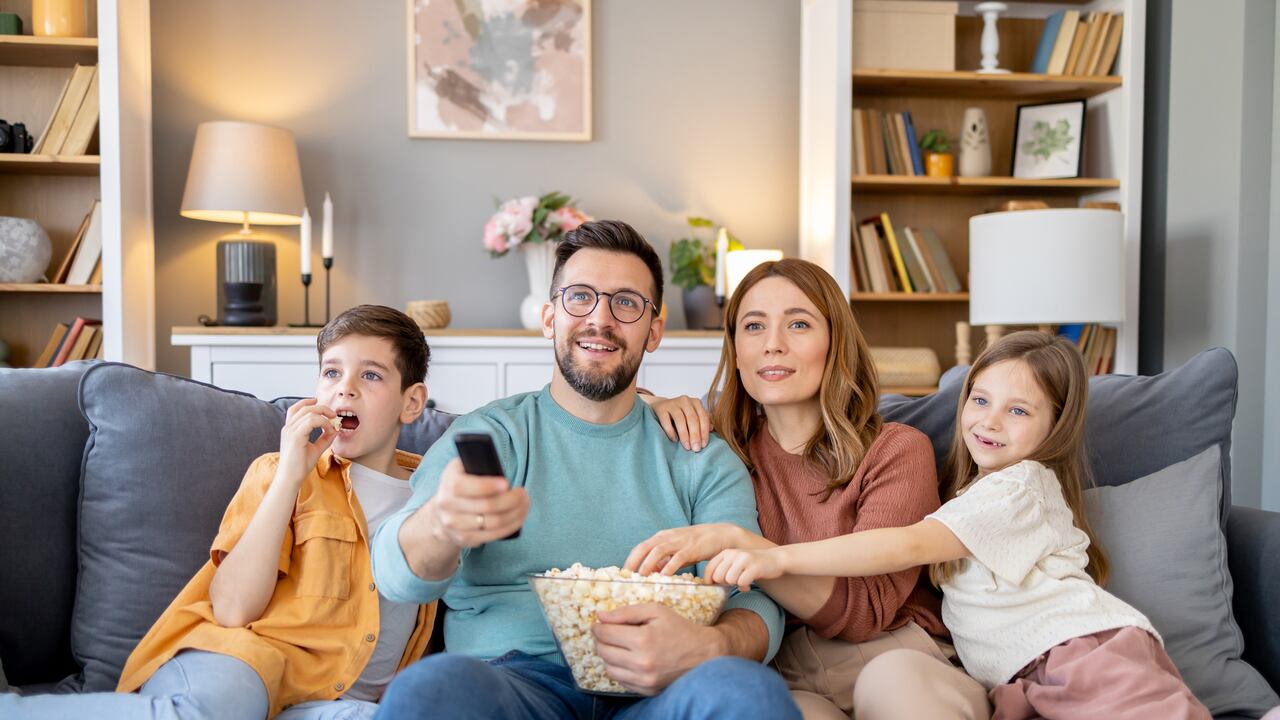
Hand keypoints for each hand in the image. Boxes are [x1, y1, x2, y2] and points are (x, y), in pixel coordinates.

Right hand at [277, 398, 337, 484]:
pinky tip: (330, 430)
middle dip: (321, 407)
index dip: (307, 402)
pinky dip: (324, 422)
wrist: (291, 478)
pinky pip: (312, 420)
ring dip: (325, 415)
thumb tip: (335, 429)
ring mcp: (290, 431)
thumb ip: (324, 438)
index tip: (320, 402)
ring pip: (309, 412)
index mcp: (289, 429)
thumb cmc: (300, 466)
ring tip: (333, 423)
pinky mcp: (295, 436)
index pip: (296, 409)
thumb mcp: (315, 448)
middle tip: (334, 414)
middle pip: (305, 407)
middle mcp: (288, 428)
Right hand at [426, 458, 527, 549]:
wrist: (443, 513)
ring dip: (515, 514)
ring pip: (493, 523)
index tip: (506, 483)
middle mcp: (447, 504)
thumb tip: (501, 474)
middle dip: (512, 500)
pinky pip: (493, 535)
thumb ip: (479, 466)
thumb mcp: (465, 469)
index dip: (488, 486)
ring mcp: (454, 524)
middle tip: (523, 494)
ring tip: (524, 505)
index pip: (465, 486)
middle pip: (486, 506)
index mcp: (449, 481)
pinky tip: (518, 518)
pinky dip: (510, 526)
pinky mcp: (464, 538)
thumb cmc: (463, 485)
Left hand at [592, 603, 721, 694]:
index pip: (606, 634)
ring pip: (609, 668)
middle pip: (604, 651)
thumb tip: (600, 616)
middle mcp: (641, 663)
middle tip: (603, 633)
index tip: (598, 623)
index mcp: (643, 639)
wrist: (704, 655)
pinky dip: (618, 669)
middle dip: (599, 640)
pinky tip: (626, 658)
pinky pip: (621, 680)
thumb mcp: (656, 611)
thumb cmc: (680, 629)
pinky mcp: (647, 690)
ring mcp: (644, 679)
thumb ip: (627, 612)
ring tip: (615, 645)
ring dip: (607, 655)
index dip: (597, 627)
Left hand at [623, 523, 747, 575]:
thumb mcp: (676, 551)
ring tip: (642, 577)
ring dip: (648, 564)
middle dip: (634, 561)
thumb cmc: (696, 545)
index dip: (630, 560)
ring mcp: (679, 542)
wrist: (719, 535)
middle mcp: (667, 537)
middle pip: (644, 547)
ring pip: (658, 550)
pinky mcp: (691, 548)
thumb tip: (650, 572)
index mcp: (661, 537)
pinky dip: (670, 566)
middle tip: (627, 576)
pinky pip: (678, 557)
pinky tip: (664, 576)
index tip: (623, 575)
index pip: (640, 547)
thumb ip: (663, 560)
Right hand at [643, 394, 710, 451]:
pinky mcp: (661, 408)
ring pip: (680, 420)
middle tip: (696, 449)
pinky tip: (674, 440)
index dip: (704, 432)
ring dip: (685, 435)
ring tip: (687, 447)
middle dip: (695, 435)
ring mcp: (672, 403)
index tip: (704, 445)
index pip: (703, 417)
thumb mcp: (692, 416)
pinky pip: (666, 421)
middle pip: (692, 419)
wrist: (659, 407)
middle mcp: (685, 401)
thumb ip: (702, 422)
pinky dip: (671, 431)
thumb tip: (712, 429)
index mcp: (696, 402)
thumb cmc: (680, 415)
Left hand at [706, 548, 786, 591]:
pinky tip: (749, 584)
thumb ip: (723, 569)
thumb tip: (708, 584)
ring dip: (736, 584)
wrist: (775, 559)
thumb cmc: (752, 564)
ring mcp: (744, 559)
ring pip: (729, 580)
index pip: (709, 568)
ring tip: (742, 581)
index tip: (713, 587)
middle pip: (718, 576)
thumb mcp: (735, 562)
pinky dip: (745, 586)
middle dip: (724, 584)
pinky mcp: (754, 567)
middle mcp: (733, 554)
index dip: (708, 580)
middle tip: (733, 582)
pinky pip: (742, 582)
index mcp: (726, 552)